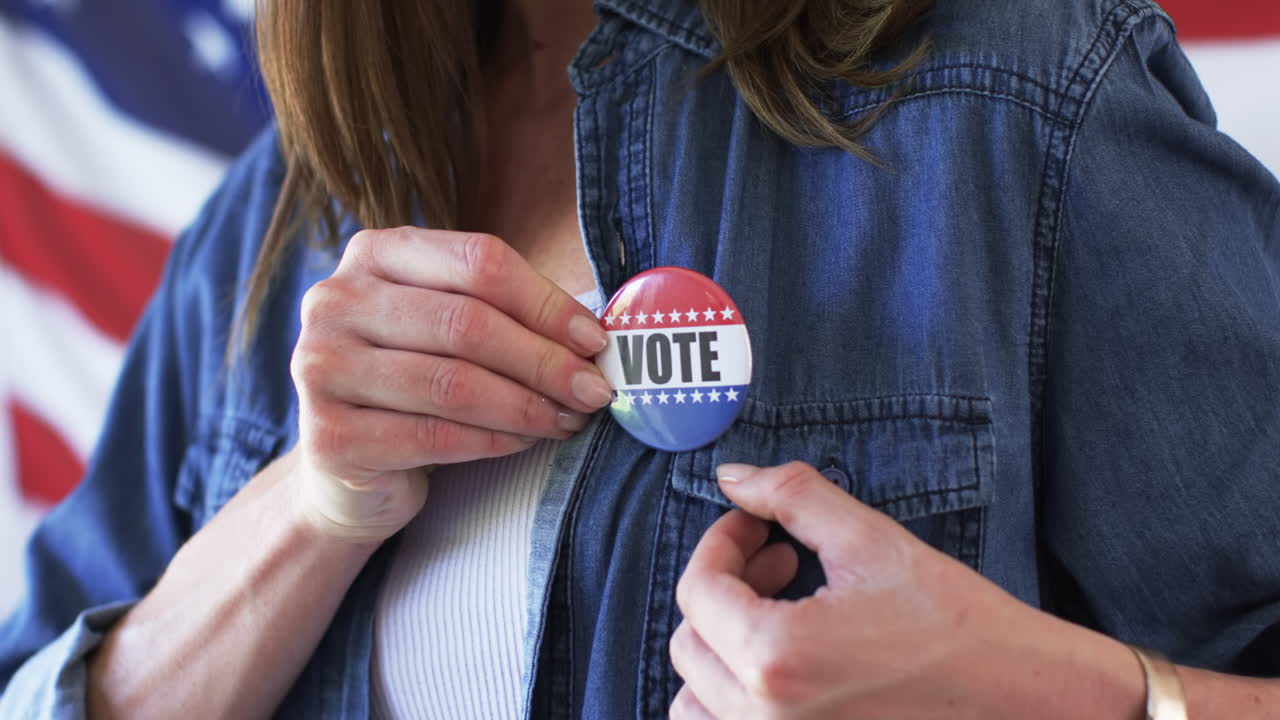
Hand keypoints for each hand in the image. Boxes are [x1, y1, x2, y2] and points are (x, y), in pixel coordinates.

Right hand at [289, 228, 611, 542]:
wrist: (346, 472)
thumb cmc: (415, 384)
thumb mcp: (447, 329)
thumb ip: (503, 313)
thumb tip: (592, 335)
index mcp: (374, 253)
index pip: (477, 262)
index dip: (546, 302)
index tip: (595, 340)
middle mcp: (336, 301)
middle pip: (467, 322)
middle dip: (544, 360)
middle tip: (593, 390)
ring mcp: (322, 366)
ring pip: (452, 383)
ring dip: (527, 405)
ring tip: (569, 419)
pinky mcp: (328, 436)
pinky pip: (435, 436)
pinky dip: (495, 440)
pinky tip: (526, 441)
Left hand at [668, 461, 1070, 719]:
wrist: (1016, 696)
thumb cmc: (952, 622)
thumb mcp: (868, 540)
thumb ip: (788, 496)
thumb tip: (730, 476)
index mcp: (774, 655)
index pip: (697, 589)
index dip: (721, 541)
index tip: (757, 525)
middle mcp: (763, 716)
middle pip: (690, 640)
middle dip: (726, 586)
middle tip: (780, 559)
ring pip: (694, 697)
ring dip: (720, 646)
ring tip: (775, 614)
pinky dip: (731, 698)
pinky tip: (782, 663)